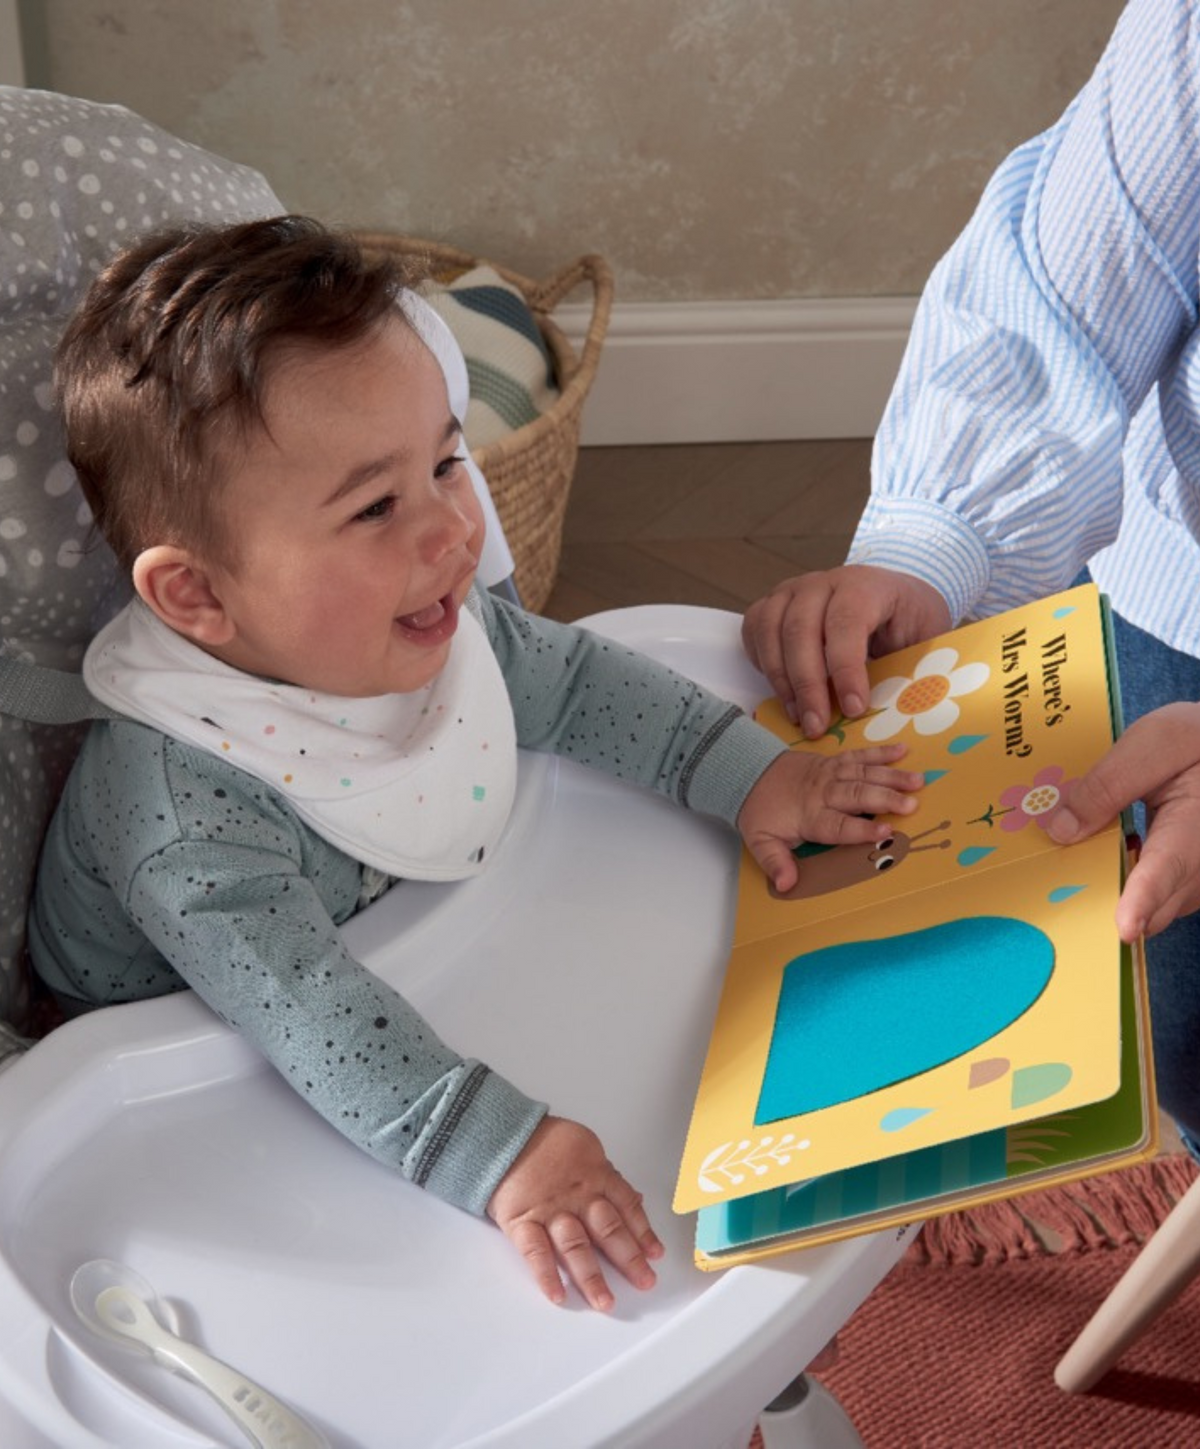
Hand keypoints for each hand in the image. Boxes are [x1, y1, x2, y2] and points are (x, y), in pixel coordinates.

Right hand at [487, 1115, 662, 1310]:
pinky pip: (535, 1251)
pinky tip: (557, 1295)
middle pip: (608, 1230)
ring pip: (576, 1246)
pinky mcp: (522, 1222)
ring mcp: (550, 1211)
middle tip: (644, 1282)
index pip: (626, 1207)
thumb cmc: (547, 1141)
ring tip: (605, 1302)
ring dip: (592, 1277)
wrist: (505, 1135)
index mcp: (596, 1177)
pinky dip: (546, 1275)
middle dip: (629, 1260)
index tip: (655, 1255)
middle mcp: (578, 1198)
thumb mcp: (586, 1147)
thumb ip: (608, 1177)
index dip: (643, 1232)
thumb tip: (634, 1198)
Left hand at [738, 743, 923, 893]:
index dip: (861, 828)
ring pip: (864, 773)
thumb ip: (775, 863)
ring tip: (918, 781)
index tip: (885, 832)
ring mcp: (829, 773)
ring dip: (891, 777)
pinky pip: (859, 755)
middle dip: (885, 799)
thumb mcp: (760, 842)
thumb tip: (786, 885)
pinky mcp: (833, 760)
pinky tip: (903, 751)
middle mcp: (823, 792)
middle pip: (857, 795)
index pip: (838, 825)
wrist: (748, 772)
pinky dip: (881, 752)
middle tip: (912, 805)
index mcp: (809, 815)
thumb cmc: (760, 811)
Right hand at [742, 565, 951, 737]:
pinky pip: (754, 631)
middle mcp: (822, 582)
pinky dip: (763, 664)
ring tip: (800, 717)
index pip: (847, 622)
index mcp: (865, 585)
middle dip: (807, 685)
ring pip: (771, 631)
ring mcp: (792, 590)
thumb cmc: (908, 621)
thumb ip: (914, 665)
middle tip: (817, 726)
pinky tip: (784, 693)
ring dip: (782, 681)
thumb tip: (906, 707)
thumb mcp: (927, 638)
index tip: (852, 708)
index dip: (846, 668)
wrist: (892, 596)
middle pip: (801, 630)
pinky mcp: (772, 603)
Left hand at [1046, 702, 1199, 939]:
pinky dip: (1134, 889)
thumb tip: (1061, 831)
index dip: (1144, 899)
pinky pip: (1162, 896)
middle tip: (1068, 896)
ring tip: (1084, 873)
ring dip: (1124, 899)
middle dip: (1118, 908)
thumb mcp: (1156, 743)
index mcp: (1197, 821)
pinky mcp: (1192, 876)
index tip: (1124, 928)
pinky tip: (1110, 862)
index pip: (1170, 866)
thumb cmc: (1195, 741)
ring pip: (1162, 906)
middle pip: (1162, 901)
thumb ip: (1109, 784)